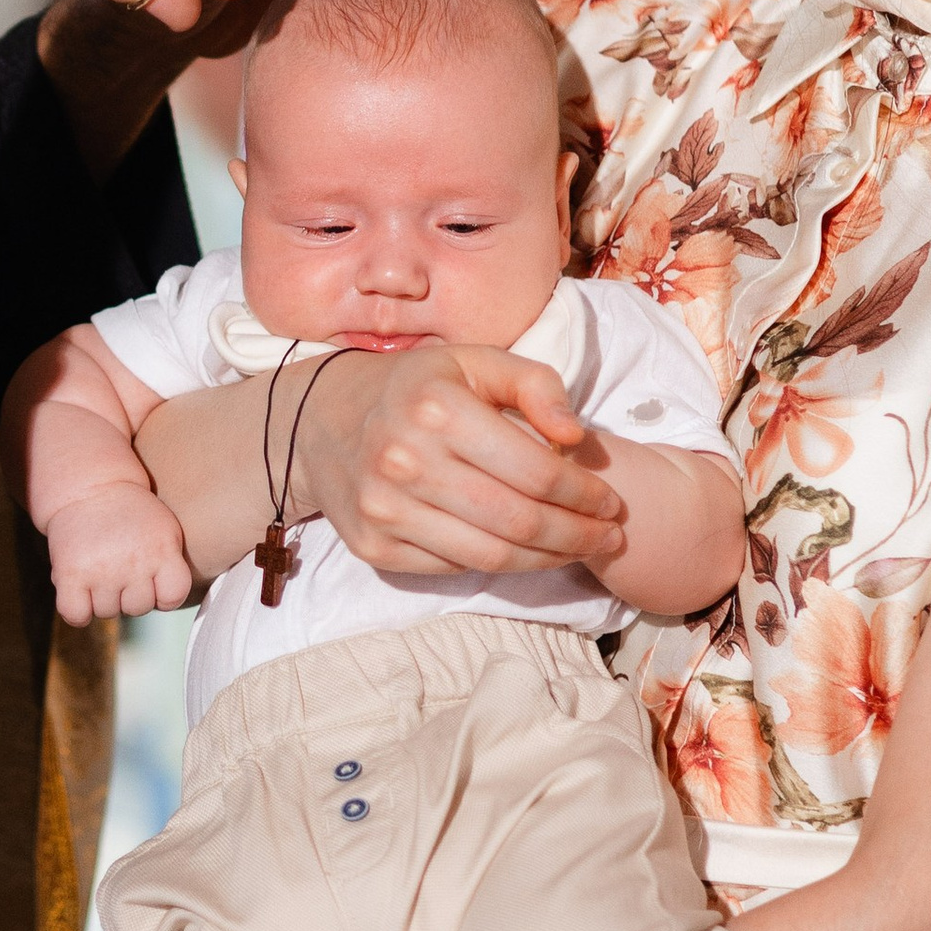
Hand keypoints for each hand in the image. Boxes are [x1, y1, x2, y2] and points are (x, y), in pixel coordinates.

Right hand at [46, 483, 190, 625]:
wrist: (90, 487)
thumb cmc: (131, 515)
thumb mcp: (164, 530)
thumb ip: (172, 566)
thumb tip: (163, 605)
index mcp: (162, 550)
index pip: (172, 597)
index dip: (162, 594)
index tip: (152, 579)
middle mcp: (134, 562)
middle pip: (138, 608)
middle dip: (130, 593)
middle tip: (120, 566)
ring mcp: (101, 570)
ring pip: (106, 612)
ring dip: (102, 598)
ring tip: (100, 569)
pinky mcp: (70, 574)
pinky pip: (76, 615)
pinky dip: (78, 611)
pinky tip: (80, 592)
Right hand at [290, 340, 627, 576]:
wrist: (319, 420)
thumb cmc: (414, 387)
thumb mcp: (473, 362)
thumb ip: (534, 384)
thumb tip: (575, 436)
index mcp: (437, 408)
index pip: (535, 471)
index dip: (585, 494)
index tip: (611, 502)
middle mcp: (405, 461)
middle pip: (519, 521)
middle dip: (578, 535)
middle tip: (609, 536)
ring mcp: (385, 510)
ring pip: (491, 556)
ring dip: (548, 559)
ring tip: (579, 548)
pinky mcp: (374, 546)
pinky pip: (454, 568)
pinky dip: (498, 564)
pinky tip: (524, 551)